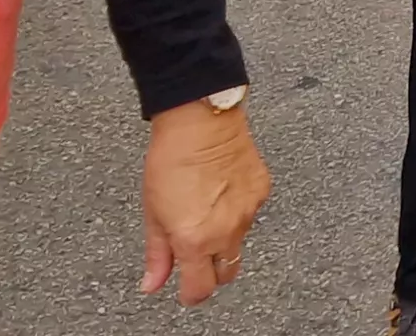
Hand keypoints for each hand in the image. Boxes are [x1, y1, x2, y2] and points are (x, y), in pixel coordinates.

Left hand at [135, 98, 266, 304]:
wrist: (201, 121)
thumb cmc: (172, 159)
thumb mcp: (153, 212)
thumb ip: (157, 254)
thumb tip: (152, 283)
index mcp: (196, 240)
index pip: (201, 289)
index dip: (192, 294)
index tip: (186, 290)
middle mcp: (227, 231)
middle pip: (226, 273)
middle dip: (211, 271)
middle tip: (196, 254)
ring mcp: (249, 212)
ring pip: (238, 241)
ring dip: (223, 237)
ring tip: (205, 210)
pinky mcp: (262, 192)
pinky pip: (250, 214)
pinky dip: (237, 211)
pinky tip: (221, 191)